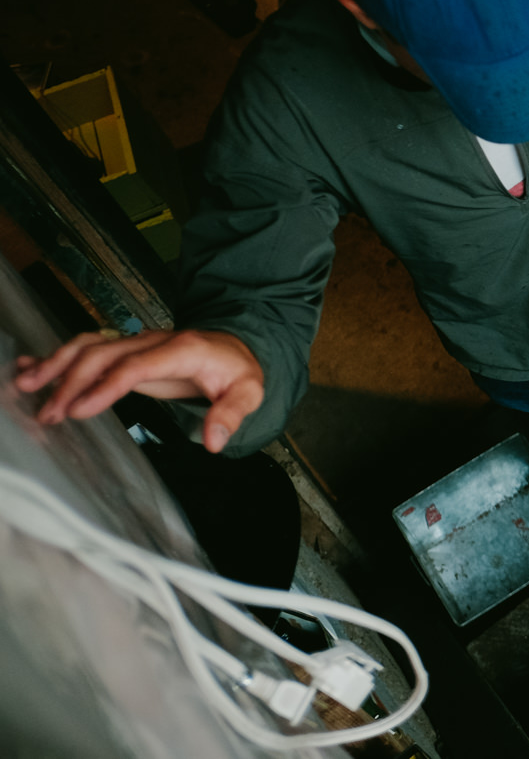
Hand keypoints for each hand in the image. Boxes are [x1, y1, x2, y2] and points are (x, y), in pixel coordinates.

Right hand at [15, 329, 265, 453]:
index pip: (135, 366)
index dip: (104, 387)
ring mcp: (137, 342)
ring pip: (89, 345)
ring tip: (26, 384)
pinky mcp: (127, 348)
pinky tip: (32, 365)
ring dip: (56, 363)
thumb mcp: (249, 391)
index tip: (78, 410)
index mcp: (182, 350)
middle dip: (70, 381)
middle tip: (48, 413)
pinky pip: (89, 346)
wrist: (235, 346)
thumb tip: (214, 441)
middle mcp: (153, 340)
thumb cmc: (237, 370)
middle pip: (102, 354)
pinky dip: (58, 355)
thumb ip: (231, 414)